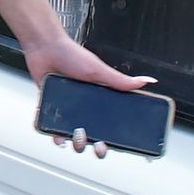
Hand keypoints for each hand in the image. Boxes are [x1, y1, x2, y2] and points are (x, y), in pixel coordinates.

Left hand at [23, 34, 154, 158]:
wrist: (45, 48)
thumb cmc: (72, 55)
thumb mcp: (99, 70)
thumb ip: (121, 80)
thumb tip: (147, 81)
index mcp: (99, 100)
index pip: (110, 124)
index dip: (114, 137)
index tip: (116, 144)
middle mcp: (84, 107)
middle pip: (94, 135)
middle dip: (97, 146)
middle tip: (98, 145)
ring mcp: (67, 109)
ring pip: (74, 136)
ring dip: (77, 142)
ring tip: (78, 136)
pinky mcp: (51, 109)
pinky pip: (53, 129)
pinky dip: (56, 136)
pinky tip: (59, 138)